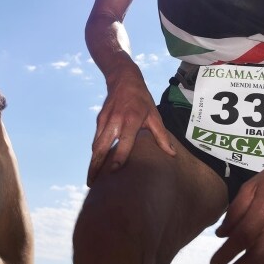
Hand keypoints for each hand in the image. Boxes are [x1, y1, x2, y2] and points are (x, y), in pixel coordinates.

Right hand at [87, 62, 174, 184]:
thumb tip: (172, 154)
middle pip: (101, 147)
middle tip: (92, 184)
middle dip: (96, 166)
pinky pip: (95, 139)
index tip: (114, 172)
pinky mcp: (99, 120)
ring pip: (95, 145)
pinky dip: (94, 152)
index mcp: (131, 120)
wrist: (124, 79)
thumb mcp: (155, 115)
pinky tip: (95, 164)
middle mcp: (115, 121)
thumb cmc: (142, 99)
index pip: (124, 143)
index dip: (118, 157)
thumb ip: (161, 136)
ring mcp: (105, 120)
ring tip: (91, 179)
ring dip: (92, 162)